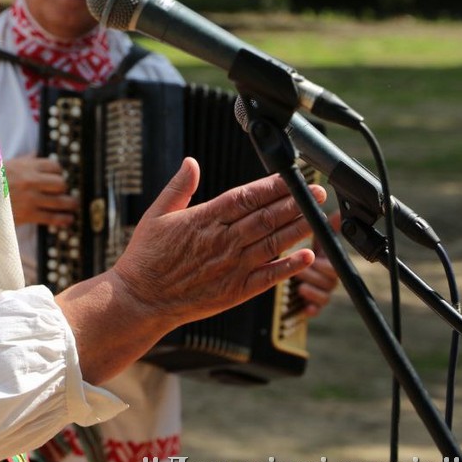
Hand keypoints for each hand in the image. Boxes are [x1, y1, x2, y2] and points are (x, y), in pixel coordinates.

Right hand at [4, 156, 76, 226]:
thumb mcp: (5, 165)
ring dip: (70, 204)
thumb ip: (24, 160)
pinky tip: (68, 220)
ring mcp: (31, 198)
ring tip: (73, 205)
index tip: (58, 176)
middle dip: (64, 188)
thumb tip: (36, 154)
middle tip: (64, 192)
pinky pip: (52, 217)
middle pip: (61, 183)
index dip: (59, 172)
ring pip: (61, 201)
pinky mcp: (28, 214)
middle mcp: (31, 181)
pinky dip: (63, 219)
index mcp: (26, 166)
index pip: (54, 166)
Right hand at [56, 157, 324, 383]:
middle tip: (318, 192)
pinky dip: (288, 267)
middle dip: (294, 203)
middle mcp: (222, 241)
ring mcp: (231, 267)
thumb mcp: (156, 214)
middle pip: (266, 217)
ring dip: (298, 229)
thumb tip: (191, 163)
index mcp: (203, 219)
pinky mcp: (235, 290)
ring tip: (319, 216)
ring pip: (272, 244)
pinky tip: (307, 256)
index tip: (292, 178)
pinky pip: (268, 277)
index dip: (272, 187)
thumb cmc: (147, 257)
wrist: (141, 298)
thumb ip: (178, 188)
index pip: (245, 197)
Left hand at [296, 210, 341, 316]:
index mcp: (331, 262)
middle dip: (314, 275)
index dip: (326, 265)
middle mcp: (329, 279)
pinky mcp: (313, 307)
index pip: (336, 266)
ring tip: (298, 284)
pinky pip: (316, 311)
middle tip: (300, 269)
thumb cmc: (304, 256)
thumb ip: (324, 229)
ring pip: (323, 295)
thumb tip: (338, 212)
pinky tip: (305, 308)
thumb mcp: (314, 241)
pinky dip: (311, 309)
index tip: (316, 261)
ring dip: (310, 289)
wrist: (293, 278)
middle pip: (330, 281)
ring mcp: (322, 294)